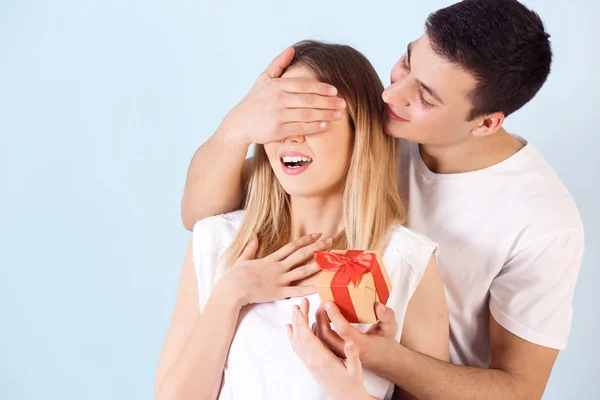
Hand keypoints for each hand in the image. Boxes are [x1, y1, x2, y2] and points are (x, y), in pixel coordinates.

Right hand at [220, 47, 346, 145]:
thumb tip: (291, 49)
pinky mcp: (277, 130)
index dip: (321, 87)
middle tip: (343, 103)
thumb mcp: (263, 79)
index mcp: (277, 85)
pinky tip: (325, 125)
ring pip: (307, 114)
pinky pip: (300, 128)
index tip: (335, 91)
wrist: (238, 124)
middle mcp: (278, 99)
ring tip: (339, 114)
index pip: (304, 85)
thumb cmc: (254, 101)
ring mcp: (278, 115)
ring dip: (325, 114)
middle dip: (328, 101)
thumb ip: (278, 64)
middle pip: (309, 99)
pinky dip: (314, 127)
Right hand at [220, 233, 331, 307]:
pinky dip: (308, 289)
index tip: (316, 233)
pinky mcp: (279, 293)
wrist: (233, 289)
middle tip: (329, 241)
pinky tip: (319, 286)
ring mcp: (280, 280)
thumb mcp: (243, 258)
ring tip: (329, 259)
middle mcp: (278, 267)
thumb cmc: (236, 275)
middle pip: (301, 255)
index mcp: (271, 259)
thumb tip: (254, 236)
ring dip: (316, 264)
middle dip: (316, 247)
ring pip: (302, 271)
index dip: (305, 239)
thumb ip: (251, 248)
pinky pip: (296, 290)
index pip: (292, 246)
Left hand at [287, 298, 375, 399]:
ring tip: (296, 310)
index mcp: (322, 359)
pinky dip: (292, 335)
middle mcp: (311, 360)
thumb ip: (352, 355)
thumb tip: (351, 342)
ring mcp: (309, 362)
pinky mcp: (309, 363)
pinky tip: (291, 328)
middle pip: (300, 335)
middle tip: (299, 303)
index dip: (302, 322)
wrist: (345, 398)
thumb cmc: (352, 383)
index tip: (299, 309)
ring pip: (297, 340)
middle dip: (298, 318)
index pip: (307, 337)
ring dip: (295, 324)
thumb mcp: (356, 369)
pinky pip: (297, 347)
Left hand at [313, 301, 397, 369]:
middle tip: (323, 303)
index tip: (328, 303)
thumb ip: (386, 316)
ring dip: (316, 323)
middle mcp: (347, 351)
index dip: (334, 315)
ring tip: (320, 308)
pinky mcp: (333, 354)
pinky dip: (315, 331)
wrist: (382, 361)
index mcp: (361, 345)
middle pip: (326, 335)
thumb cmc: (384, 343)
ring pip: (320, 340)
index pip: (343, 330)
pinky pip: (319, 343)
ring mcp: (339, 355)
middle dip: (320, 317)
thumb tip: (377, 305)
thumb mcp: (390, 328)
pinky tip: (318, 320)